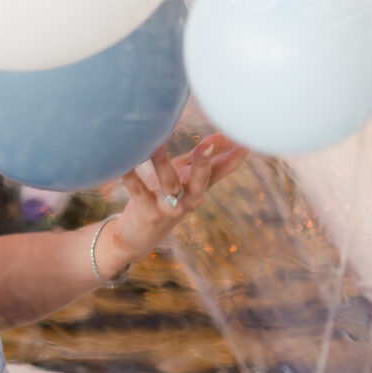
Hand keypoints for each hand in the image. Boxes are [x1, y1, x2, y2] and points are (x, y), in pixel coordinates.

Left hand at [107, 134, 246, 260]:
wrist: (138, 238)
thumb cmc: (163, 198)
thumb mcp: (185, 177)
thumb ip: (202, 158)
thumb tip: (223, 134)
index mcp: (200, 186)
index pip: (224, 168)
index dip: (237, 154)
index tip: (248, 137)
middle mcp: (189, 198)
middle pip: (202, 179)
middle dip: (205, 162)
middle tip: (207, 144)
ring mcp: (169, 207)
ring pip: (169, 183)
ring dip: (162, 162)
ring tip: (155, 143)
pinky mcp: (147, 212)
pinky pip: (139, 191)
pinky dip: (131, 177)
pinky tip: (123, 164)